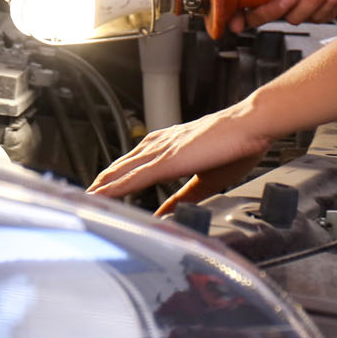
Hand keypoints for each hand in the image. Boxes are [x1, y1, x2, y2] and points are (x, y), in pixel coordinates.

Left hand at [87, 103, 272, 214]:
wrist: (252, 125)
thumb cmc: (237, 146)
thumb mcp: (207, 179)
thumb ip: (185, 196)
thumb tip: (171, 212)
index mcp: (170, 147)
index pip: (135, 164)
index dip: (116, 177)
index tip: (102, 189)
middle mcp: (161, 145)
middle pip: (122, 166)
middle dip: (102, 181)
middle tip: (83, 195)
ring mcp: (163, 151)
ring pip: (123, 170)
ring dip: (102, 184)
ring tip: (85, 197)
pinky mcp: (169, 159)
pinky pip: (136, 176)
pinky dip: (116, 186)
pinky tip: (102, 194)